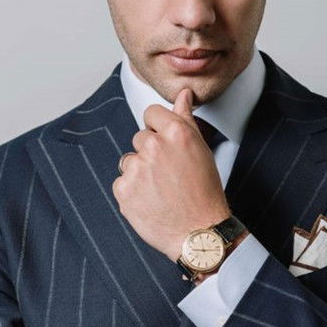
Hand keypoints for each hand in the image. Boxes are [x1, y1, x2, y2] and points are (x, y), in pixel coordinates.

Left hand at [112, 87, 230, 261]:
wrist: (199, 233)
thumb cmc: (204, 191)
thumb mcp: (201, 150)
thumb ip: (186, 118)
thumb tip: (183, 94)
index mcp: (175, 132)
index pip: (151, 113)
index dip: (159, 129)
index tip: (168, 146)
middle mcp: (153, 146)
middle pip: (140, 137)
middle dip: (151, 153)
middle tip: (169, 174)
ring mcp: (136, 168)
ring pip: (130, 160)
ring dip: (140, 172)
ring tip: (161, 190)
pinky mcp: (123, 189)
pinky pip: (122, 182)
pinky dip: (133, 191)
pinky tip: (151, 201)